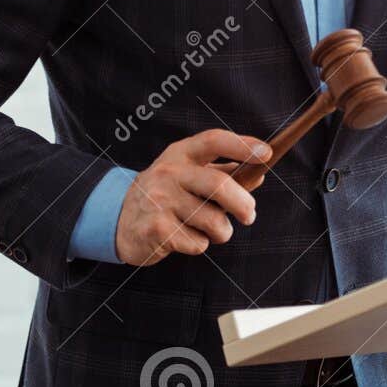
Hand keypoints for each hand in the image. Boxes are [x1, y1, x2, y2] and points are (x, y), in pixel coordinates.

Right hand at [115, 130, 269, 265]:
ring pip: (213, 220)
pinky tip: (185, 238)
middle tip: (249, 215)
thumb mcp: (189, 174)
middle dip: (243, 204)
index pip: (214, 140)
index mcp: (180, 154)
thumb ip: (224, 173)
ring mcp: (160, 201)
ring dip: (222, 231)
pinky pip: (198, 243)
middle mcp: (168, 173)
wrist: (118, 220)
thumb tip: (259, 175)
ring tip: (211, 229)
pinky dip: (200, 245)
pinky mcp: (156, 229)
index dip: (242, 145)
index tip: (267, 153)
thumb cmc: (166, 195)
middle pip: (218, 185)